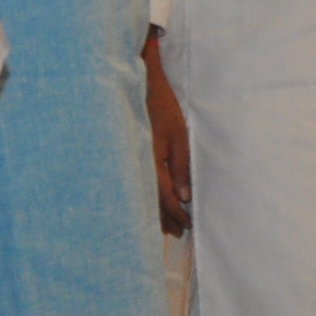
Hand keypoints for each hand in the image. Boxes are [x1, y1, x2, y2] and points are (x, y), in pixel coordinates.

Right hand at [144, 34, 192, 234]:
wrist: (136, 82)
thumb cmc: (160, 106)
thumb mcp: (178, 135)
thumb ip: (180, 166)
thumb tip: (183, 197)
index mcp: (149, 164)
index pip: (164, 198)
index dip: (175, 214)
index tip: (187, 226)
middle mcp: (135, 166)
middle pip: (150, 201)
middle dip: (164, 218)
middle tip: (178, 233)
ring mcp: (129, 160)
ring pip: (141, 194)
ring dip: (154, 211)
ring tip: (166, 226)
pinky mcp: (128, 153)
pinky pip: (137, 182)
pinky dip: (146, 196)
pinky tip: (149, 201)